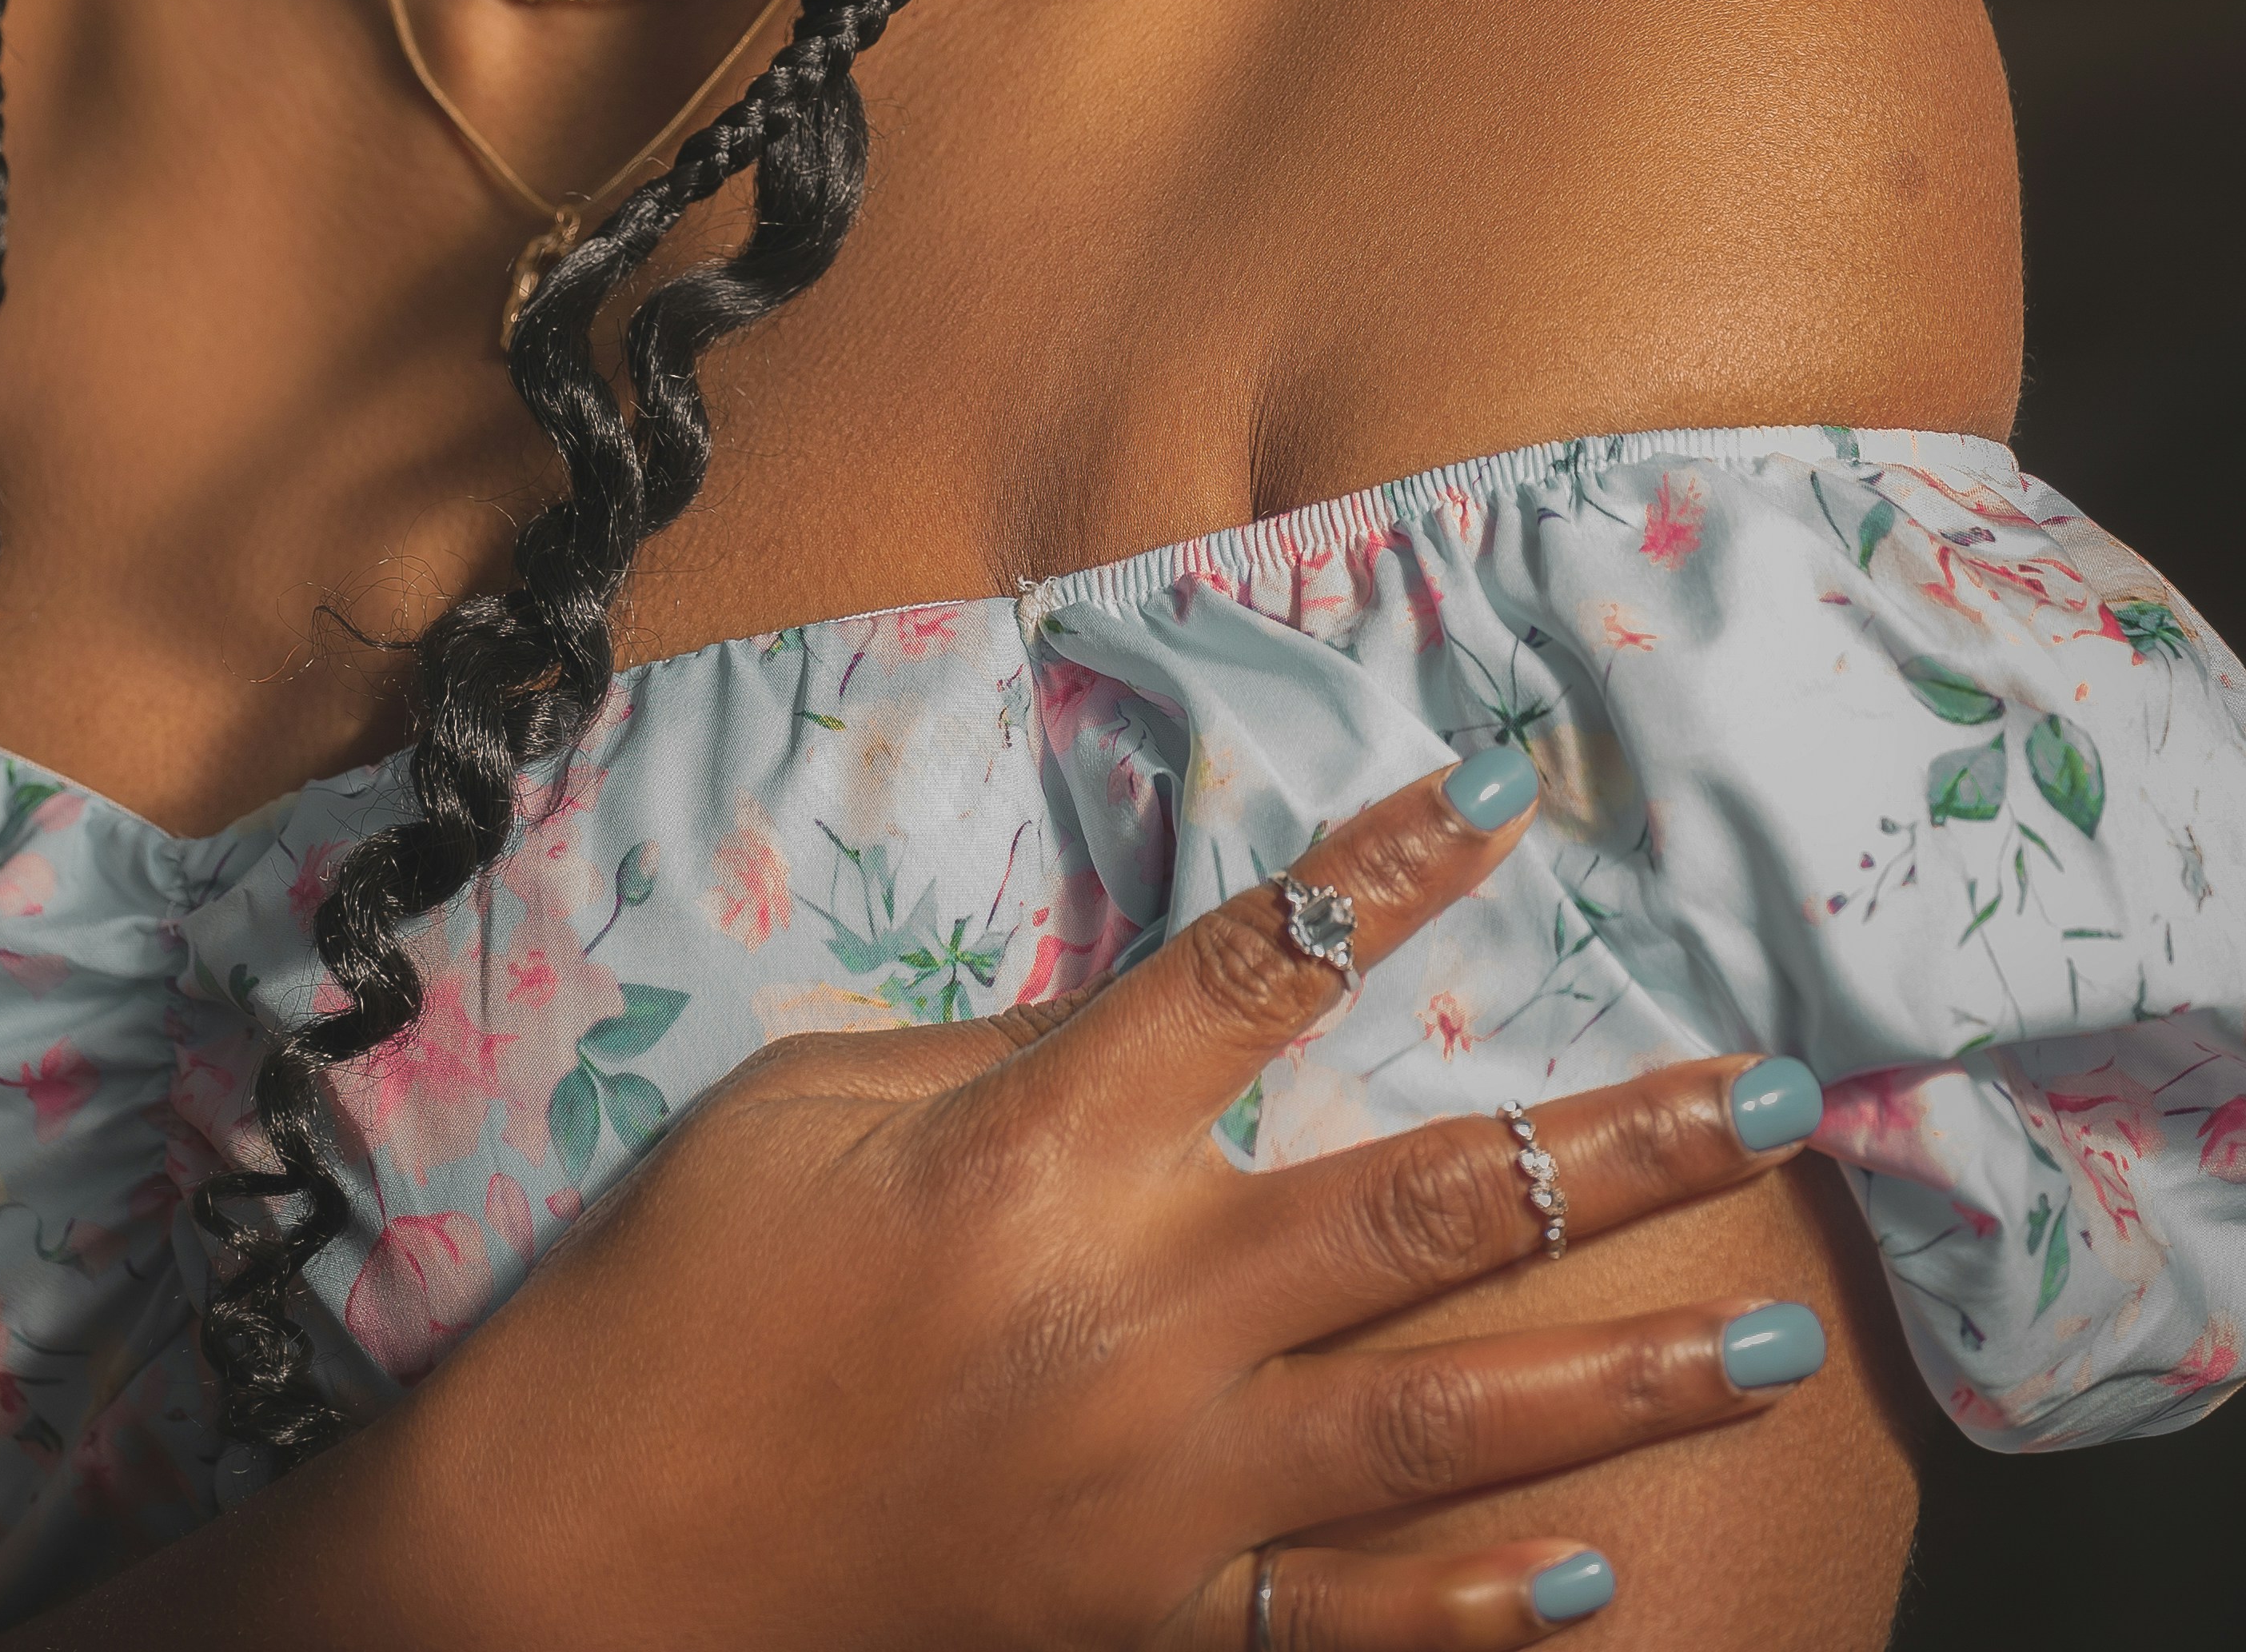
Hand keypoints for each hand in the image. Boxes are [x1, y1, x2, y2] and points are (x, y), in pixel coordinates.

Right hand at [296, 760, 1825, 1651]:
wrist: (579, 1547)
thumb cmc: (677, 1291)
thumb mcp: (816, 1104)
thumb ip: (1009, 1058)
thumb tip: (1169, 1021)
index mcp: (1049, 1145)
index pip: (1267, 964)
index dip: (1399, 864)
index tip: (1518, 784)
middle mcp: (1143, 1308)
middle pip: (1428, 1202)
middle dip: (1618, 1142)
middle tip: (1772, 1094)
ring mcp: (1162, 1484)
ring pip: (1444, 1418)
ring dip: (1624, 1378)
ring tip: (1772, 1341)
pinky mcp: (1142, 1617)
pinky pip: (1343, 1621)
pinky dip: (1472, 1611)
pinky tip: (1588, 1580)